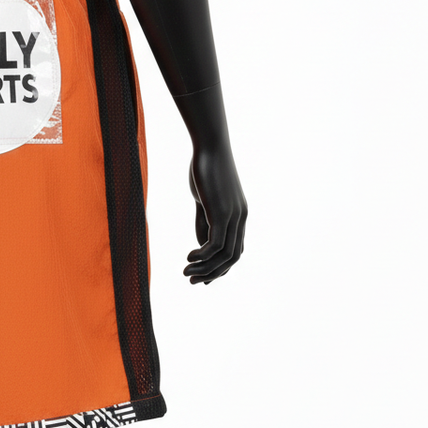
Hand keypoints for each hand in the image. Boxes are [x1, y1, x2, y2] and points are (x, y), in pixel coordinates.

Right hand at [184, 140, 246, 284]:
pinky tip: (188, 258)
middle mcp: (241, 219)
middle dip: (213, 273)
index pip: (235, 251)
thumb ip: (204, 223)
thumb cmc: (205, 169)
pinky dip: (202, 256)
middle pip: (233, 258)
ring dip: (205, 268)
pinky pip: (215, 244)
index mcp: (239, 216)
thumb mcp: (204, 201)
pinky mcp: (222, 213)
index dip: (220, 268)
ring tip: (186, 272)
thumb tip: (202, 246)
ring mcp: (234, 216)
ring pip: (224, 255)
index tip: (202, 276)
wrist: (210, 147)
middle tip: (192, 280)